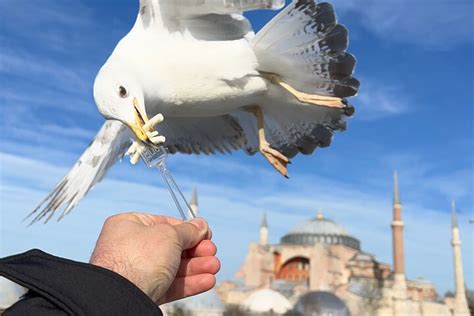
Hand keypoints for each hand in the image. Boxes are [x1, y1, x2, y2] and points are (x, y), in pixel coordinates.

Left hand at [89, 212, 219, 303]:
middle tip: (211, 251)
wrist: (120, 297)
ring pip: (173, 268)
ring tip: (214, 267)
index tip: (205, 234)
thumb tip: (200, 226)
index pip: (164, 223)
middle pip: (172, 247)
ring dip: (196, 267)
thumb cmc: (137, 259)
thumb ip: (188, 230)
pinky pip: (169, 285)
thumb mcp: (169, 235)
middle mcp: (130, 248)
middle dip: (196, 250)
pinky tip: (206, 281)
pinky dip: (189, 283)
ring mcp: (136, 272)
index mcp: (129, 226)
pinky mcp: (142, 292)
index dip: (188, 228)